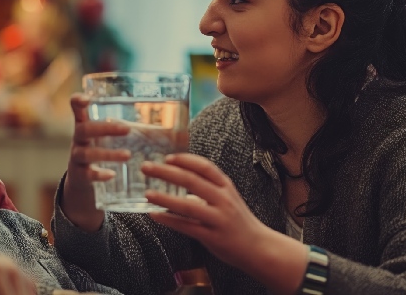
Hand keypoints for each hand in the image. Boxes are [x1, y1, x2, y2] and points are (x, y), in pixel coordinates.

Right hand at [62, 93, 130, 231]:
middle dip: (105, 128)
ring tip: (128, 155)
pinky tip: (112, 175)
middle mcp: (78, 140)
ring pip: (87, 154)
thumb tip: (173, 128)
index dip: (77, 102)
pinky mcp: (79, 176)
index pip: (76, 109)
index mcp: (85, 125)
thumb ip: (126, 128)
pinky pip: (87, 175)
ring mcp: (76, 158)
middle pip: (84, 130)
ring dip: (108, 154)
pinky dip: (99, 174)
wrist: (81, 179)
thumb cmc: (100, 150)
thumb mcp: (105, 137)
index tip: (85, 98)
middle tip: (127, 129)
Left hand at [142, 154, 307, 292]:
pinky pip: (186, 227)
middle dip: (166, 172)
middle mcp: (223, 199)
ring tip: (147, 193)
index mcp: (226, 186)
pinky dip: (169, 220)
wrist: (259, 248)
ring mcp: (218, 218)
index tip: (167, 157)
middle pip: (191, 180)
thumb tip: (182, 186)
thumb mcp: (227, 199)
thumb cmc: (240, 222)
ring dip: (165, 198)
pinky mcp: (212, 237)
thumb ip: (207, 190)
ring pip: (188, 205)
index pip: (204, 166)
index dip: (185, 160)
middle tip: (146, 167)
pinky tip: (155, 215)